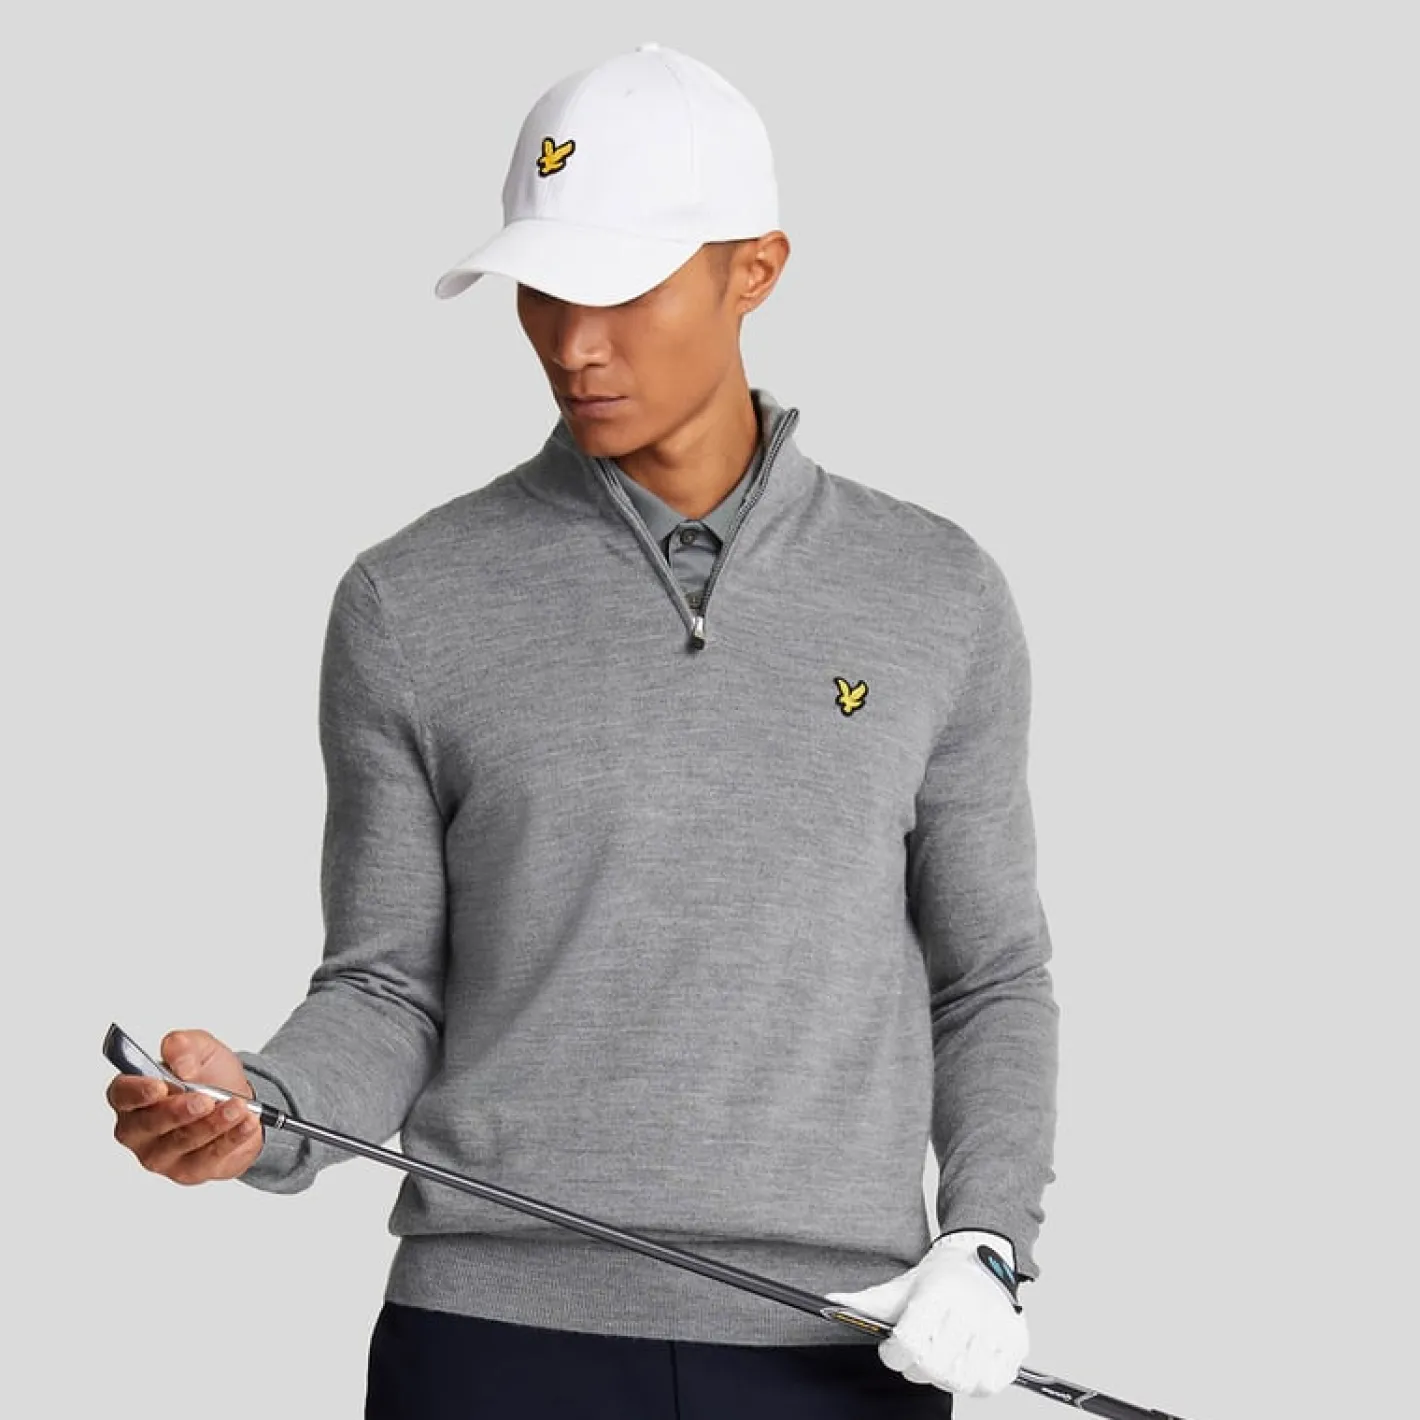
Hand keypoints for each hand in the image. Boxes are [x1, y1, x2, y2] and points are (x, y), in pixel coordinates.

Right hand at [107, 1028, 264, 1183]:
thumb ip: (184, 1045)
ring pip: (183, 1142)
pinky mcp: (188, 1170)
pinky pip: (209, 1157)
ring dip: (212, 1124)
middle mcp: (139, 1130)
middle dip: (179, 1112)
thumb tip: (180, 1063)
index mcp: (132, 1096)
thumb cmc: (208, 1075)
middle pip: (151, 1125)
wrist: (240, 1102)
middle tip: (205, 1100)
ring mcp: (161, 1155)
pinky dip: (231, 1138)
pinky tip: (247, 1123)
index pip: (122, 1095)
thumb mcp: (200, 1048)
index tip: (159, 1086)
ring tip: (237, 1107)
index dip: (137, 1092)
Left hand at [825, 1230, 1027, 1397]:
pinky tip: (965, 1363)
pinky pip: (990, 1385)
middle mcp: (971, 1308)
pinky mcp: (1016, 1344)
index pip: (909, 1342)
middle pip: (934, 1368)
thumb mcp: (903, 1285)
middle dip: (916, 1368)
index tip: (892, 1348)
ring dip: (944, 1377)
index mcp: (939, 1292)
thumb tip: (829, 1303)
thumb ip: (868, 1302)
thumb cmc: (938, 1279)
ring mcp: (997, 1328)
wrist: (982, 1261)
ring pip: (962, 1381)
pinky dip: (974, 1383)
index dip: (893, 1354)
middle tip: (916, 1354)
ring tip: (940, 1357)